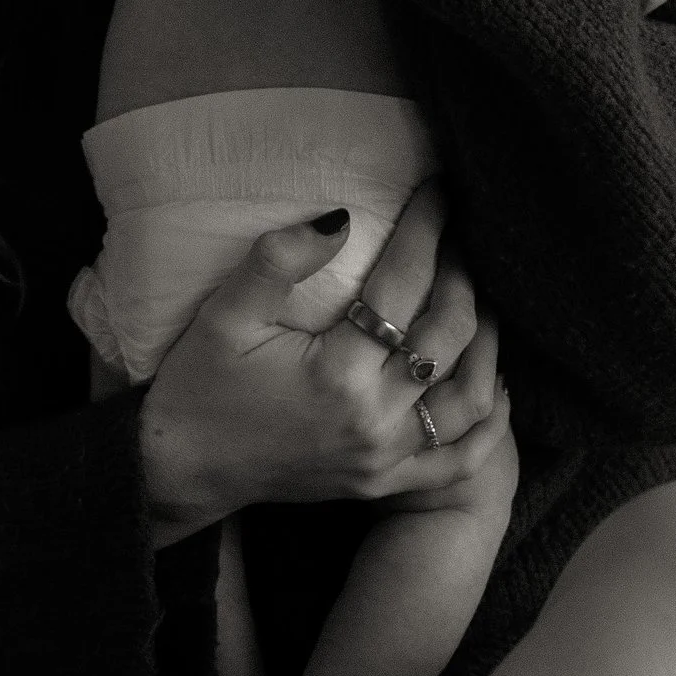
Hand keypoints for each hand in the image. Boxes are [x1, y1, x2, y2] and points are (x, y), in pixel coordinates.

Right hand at [139, 181, 510, 541]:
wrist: (181, 469)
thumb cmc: (199, 386)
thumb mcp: (223, 315)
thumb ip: (277, 262)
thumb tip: (342, 216)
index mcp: (335, 372)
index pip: (402, 283)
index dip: (427, 229)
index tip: (442, 192)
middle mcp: (372, 418)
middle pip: (449, 333)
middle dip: (464, 274)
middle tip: (464, 237)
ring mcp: (385, 458)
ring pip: (470, 397)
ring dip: (488, 342)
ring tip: (483, 298)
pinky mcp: (385, 483)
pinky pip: (460, 459)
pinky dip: (490, 424)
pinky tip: (494, 383)